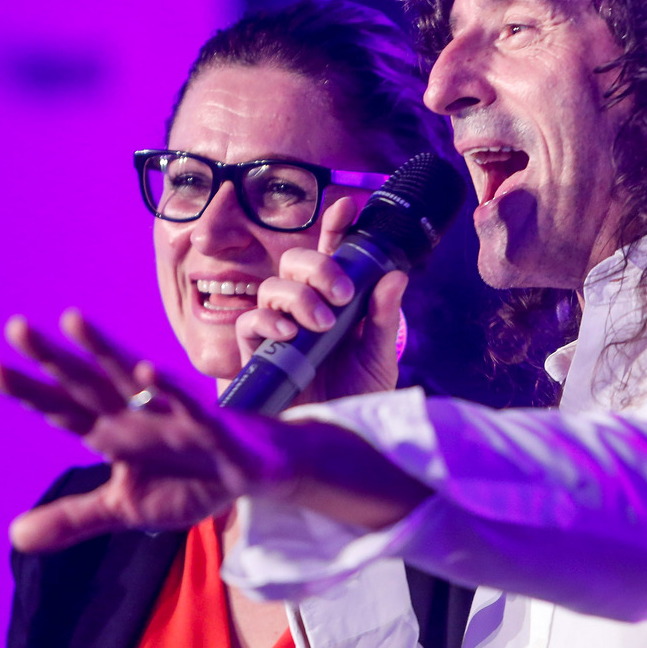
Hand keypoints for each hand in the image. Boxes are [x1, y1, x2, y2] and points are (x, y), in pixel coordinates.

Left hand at [0, 312, 293, 551]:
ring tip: (72, 322)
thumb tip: (13, 536)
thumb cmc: (191, 479)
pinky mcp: (209, 429)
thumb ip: (73, 517)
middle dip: (53, 359)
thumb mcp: (126, 507)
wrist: (258, 474)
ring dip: (102, 352)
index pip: (63, 408)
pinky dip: (167, 391)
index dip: (29, 390)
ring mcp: (172, 418)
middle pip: (86, 384)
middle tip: (15, 327)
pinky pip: (186, 407)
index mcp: (112, 433)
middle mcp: (136, 416)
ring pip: (130, 381)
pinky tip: (145, 371)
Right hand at [235, 197, 409, 404]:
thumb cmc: (355, 396)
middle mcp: (304, 309)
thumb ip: (382, 317)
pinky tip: (289, 334)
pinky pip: (250, 322)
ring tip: (323, 324)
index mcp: (336, 303)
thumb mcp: (377, 357)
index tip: (346, 206)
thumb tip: (396, 275)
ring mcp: (279, 329)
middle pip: (296, 262)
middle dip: (317, 266)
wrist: (332, 440)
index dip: (334, 228)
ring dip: (299, 297)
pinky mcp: (258, 353)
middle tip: (341, 292)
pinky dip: (268, 321)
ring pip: (273, 288)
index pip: (332, 256)